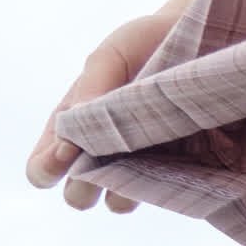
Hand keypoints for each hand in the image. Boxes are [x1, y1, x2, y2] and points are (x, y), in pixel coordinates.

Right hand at [25, 9, 174, 212]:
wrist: (202, 41)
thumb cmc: (144, 46)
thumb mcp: (111, 56)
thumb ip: (91, 86)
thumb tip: (70, 134)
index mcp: (72, 126)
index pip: (43, 168)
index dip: (47, 167)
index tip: (67, 151)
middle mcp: (99, 152)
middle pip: (76, 195)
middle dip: (82, 187)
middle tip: (101, 163)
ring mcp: (137, 164)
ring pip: (114, 203)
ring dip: (120, 192)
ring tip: (136, 166)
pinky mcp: (173, 169)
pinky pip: (154, 195)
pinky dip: (156, 187)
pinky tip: (167, 165)